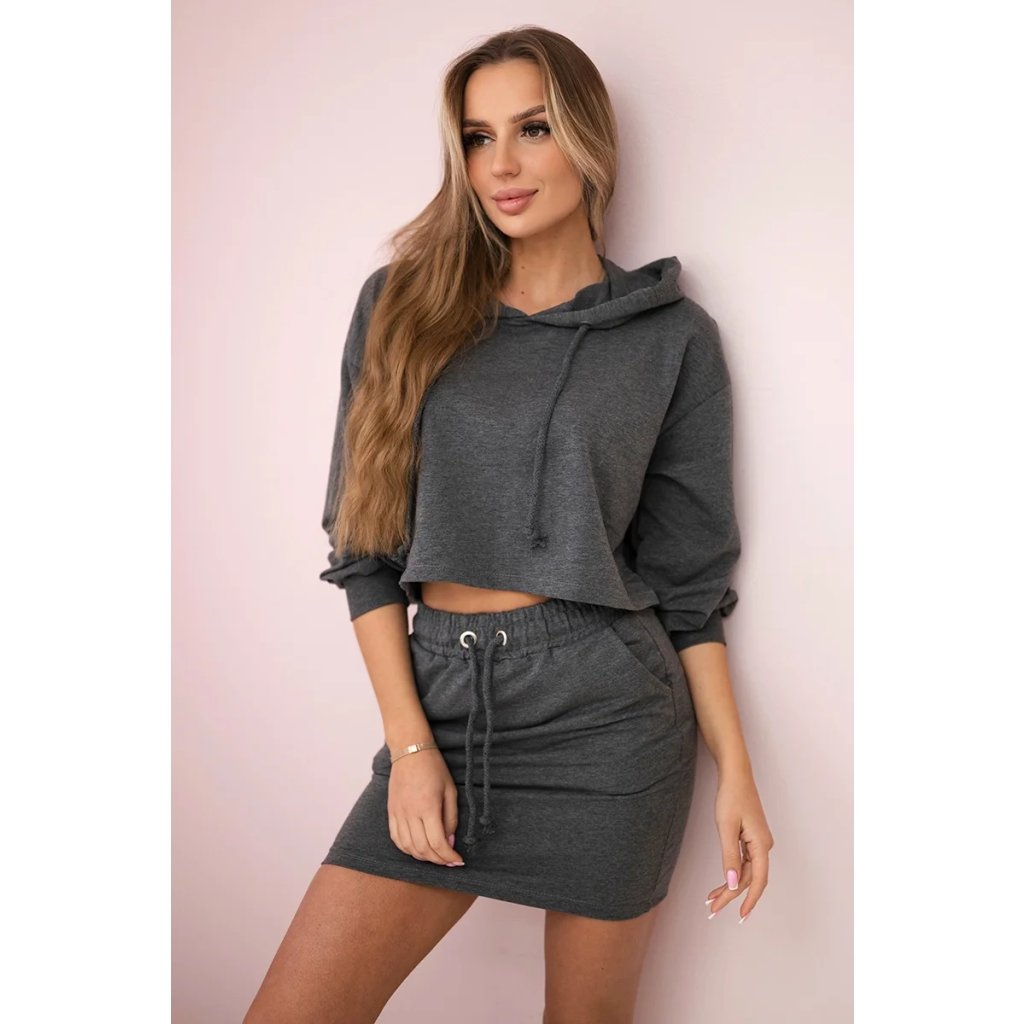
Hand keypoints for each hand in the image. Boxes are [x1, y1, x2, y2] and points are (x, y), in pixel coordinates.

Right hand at [387, 747, 464, 865]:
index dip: (449, 856)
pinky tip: (418, 849)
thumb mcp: (450, 790)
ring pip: (408, 847)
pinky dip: (407, 849)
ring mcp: (398, 813)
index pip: (437, 842)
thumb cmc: (434, 768)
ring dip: (423, 857)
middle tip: (449, 861)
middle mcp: (410, 813)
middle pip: (422, 849)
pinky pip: (396, 838)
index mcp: (428, 807)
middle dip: (438, 860)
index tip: (458, 860)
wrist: (410, 751)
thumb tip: (449, 841)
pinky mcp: (391, 812)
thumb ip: (451, 818)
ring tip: (436, 856)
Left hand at [705, 768, 773, 921]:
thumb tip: (733, 884)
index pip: (758, 881)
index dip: (749, 900)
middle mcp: (763, 846)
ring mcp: (758, 842)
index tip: (740, 916)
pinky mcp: (751, 837)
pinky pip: (744, 861)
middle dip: (732, 895)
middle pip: (750, 878)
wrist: (735, 774)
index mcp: (762, 844)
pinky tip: (722, 881)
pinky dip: (732, 872)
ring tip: (712, 898)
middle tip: (713, 908)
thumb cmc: (731, 797)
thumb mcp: (727, 828)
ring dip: (730, 885)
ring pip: (746, 871)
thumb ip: (730, 857)